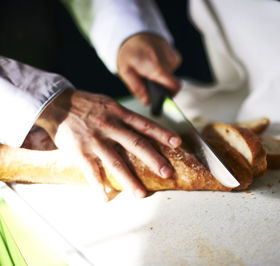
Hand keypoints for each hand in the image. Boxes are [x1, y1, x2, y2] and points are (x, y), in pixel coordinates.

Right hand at [36, 89, 181, 199]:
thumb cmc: (88, 105)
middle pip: (136, 144)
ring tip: (141, 194)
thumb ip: (126, 117)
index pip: (145, 124)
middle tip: (167, 173)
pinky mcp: (80, 151)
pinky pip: (91, 172)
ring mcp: (95, 140)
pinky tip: (106, 198)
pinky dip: (99, 186)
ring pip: (116, 162)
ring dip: (129, 180)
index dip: (162, 134)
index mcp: (119, 113)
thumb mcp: (109, 104)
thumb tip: (146, 130)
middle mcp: (110, 126)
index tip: (177, 143)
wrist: (57, 104)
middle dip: (154, 159)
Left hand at [117, 33, 181, 104]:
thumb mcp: (125, 71)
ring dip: (161, 75)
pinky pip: (172, 68)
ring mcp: (173, 57)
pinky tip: (155, 62)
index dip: (172, 94)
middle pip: (170, 83)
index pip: (174, 85)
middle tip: (147, 78)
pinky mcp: (175, 54)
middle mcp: (167, 62)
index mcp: (156, 68)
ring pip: (171, 75)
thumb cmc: (129, 52)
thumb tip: (147, 102)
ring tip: (149, 68)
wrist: (134, 31)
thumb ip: (136, 88)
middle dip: (160, 84)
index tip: (164, 97)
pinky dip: (164, 68)